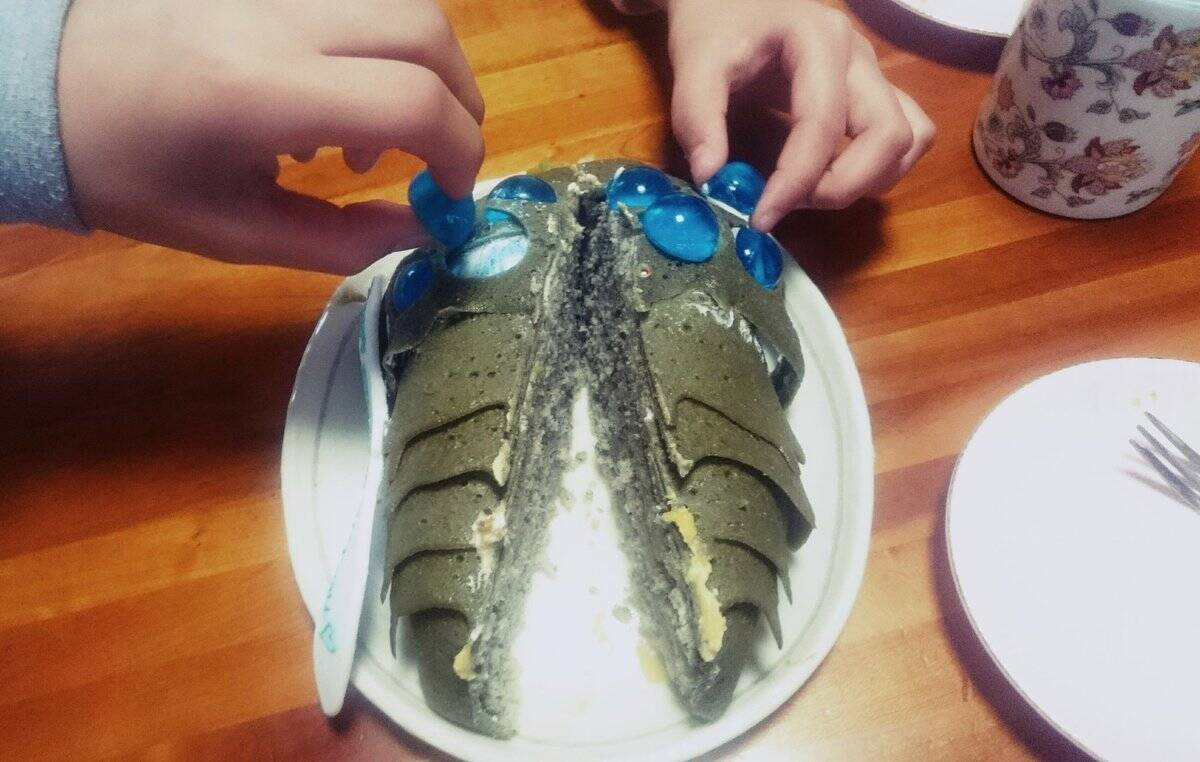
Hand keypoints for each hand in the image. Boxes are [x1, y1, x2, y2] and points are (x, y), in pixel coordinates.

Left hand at [57, 0, 484, 273]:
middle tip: (436, 161)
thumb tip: (424, 230)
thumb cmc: (133, 173)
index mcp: (263, 92)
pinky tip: (338, 88)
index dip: (460, 154)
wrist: (45, 86)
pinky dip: (382, 44)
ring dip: (423, 70)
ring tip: (369, 131)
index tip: (448, 197)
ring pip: (405, 2)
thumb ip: (342, 240)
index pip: (413, 103)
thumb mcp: (235, 233)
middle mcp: (278, 17)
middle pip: (428, 34)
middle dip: (460, 105)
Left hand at [659, 0, 935, 228]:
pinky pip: (908, 134)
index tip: (761, 217)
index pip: (823, 123)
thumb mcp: (695, 62)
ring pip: (910, 138)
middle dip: (842, 186)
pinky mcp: (874, 91)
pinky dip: (881, 167)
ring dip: (869, 180)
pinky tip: (834, 177)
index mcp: (819, 40)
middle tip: (790, 205)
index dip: (795, 180)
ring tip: (811, 192)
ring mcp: (873, 73)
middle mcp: (859, 56)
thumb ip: (696, 116)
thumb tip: (712, 177)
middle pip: (889, 134)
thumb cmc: (714, 22)